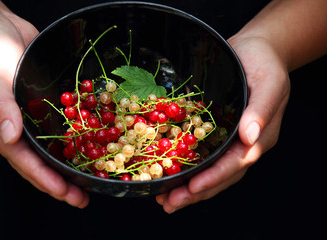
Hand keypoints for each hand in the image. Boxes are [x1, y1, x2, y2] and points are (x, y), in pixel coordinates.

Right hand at [0, 0, 88, 207]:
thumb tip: (10, 136)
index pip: (22, 160)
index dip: (43, 179)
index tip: (65, 193)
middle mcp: (12, 125)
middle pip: (36, 162)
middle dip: (58, 182)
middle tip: (81, 197)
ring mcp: (26, 115)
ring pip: (46, 150)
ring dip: (64, 168)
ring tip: (84, 182)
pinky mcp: (38, 103)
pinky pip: (53, 129)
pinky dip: (67, 143)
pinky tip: (82, 150)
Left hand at [156, 35, 290, 212]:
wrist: (253, 49)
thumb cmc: (265, 63)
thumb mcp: (270, 82)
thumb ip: (262, 109)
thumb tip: (251, 136)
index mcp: (259, 136)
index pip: (236, 164)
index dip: (215, 178)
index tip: (192, 188)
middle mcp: (242, 143)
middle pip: (220, 175)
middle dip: (195, 192)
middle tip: (169, 204)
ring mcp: (227, 138)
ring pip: (208, 169)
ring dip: (187, 187)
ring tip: (164, 200)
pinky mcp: (214, 130)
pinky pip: (199, 153)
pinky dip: (185, 166)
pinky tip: (167, 173)